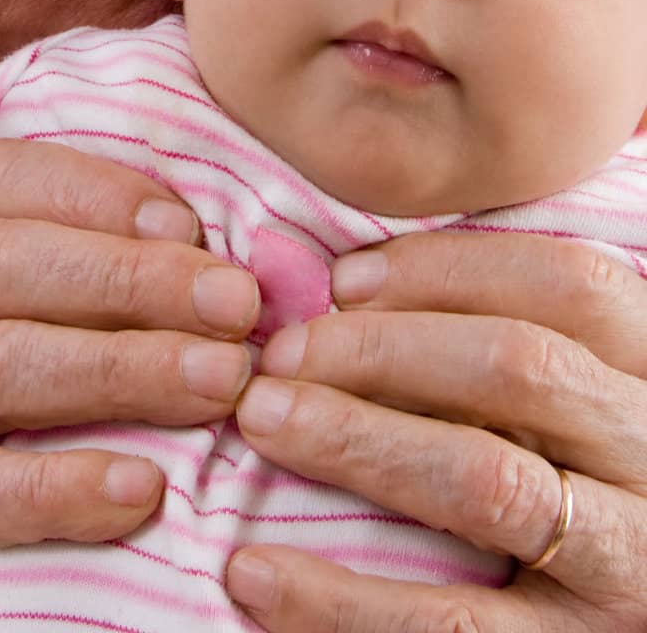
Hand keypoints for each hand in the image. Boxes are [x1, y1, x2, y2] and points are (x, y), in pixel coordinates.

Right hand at [0, 139, 259, 632]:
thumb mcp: (21, 313)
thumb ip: (95, 275)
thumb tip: (219, 265)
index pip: (3, 178)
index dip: (101, 194)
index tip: (193, 226)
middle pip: (5, 263)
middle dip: (132, 278)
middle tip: (237, 306)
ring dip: (119, 368)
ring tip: (220, 384)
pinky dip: (58, 486)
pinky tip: (142, 489)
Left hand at [226, 230, 646, 629]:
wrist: (626, 602)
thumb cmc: (576, 480)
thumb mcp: (576, 404)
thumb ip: (499, 342)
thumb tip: (346, 288)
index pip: (568, 284)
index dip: (447, 268)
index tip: (342, 279)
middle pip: (519, 366)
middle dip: (381, 348)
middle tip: (279, 354)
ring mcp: (630, 562)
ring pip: (487, 478)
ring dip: (355, 440)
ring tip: (260, 421)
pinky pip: (453, 626)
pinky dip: (341, 599)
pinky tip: (255, 574)